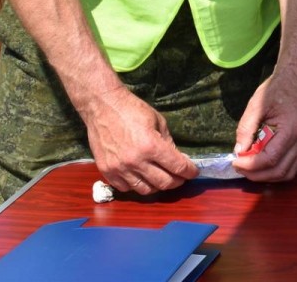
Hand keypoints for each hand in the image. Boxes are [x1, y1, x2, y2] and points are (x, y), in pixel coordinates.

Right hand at [82, 86, 197, 194]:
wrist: (102, 107)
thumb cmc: (132, 110)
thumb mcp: (158, 121)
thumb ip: (168, 142)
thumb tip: (178, 159)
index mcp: (151, 146)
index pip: (177, 167)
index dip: (189, 172)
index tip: (194, 172)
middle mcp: (136, 161)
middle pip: (164, 183)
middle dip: (177, 181)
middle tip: (180, 177)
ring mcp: (120, 168)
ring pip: (145, 190)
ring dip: (157, 186)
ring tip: (162, 179)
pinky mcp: (106, 171)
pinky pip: (126, 188)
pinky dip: (137, 186)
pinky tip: (142, 178)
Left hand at [230, 70, 296, 181]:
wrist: (296, 78)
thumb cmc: (276, 88)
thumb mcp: (256, 104)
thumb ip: (246, 128)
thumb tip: (239, 151)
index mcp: (291, 129)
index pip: (270, 158)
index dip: (250, 165)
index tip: (234, 161)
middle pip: (279, 171)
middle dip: (256, 174)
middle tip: (239, 167)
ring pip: (287, 173)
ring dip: (267, 176)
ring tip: (249, 168)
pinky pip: (291, 166)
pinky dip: (276, 170)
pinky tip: (262, 164)